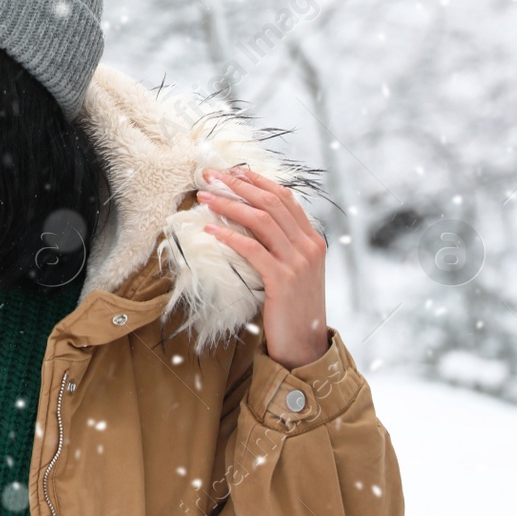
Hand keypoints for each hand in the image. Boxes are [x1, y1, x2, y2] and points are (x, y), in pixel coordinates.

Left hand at [197, 166, 329, 369]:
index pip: (285, 198)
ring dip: (229, 204)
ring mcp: (298, 263)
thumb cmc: (292, 307)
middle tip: (210, 175)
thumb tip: (249, 220)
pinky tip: (209, 228)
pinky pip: (252, 249)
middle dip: (238, 184)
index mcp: (313, 240)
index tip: (232, 170)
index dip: (257, 181)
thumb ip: (281, 245)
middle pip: (271, 202)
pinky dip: (229, 235)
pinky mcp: (283, 280)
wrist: (305, 345)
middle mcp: (308, 247)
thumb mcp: (293, 270)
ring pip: (261, 220)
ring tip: (204, 196)